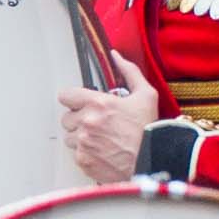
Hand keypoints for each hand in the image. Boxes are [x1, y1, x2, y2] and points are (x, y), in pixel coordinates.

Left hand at [57, 52, 158, 183]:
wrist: (152, 162)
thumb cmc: (150, 130)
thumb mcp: (146, 95)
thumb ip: (129, 72)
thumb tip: (116, 56)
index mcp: (98, 103)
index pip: (66, 96)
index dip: (73, 99)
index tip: (81, 103)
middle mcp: (86, 122)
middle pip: (66, 118)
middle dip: (79, 119)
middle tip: (96, 123)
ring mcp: (83, 142)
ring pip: (69, 137)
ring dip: (81, 137)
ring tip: (101, 138)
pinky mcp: (83, 160)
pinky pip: (76, 154)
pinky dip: (86, 153)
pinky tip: (103, 151)